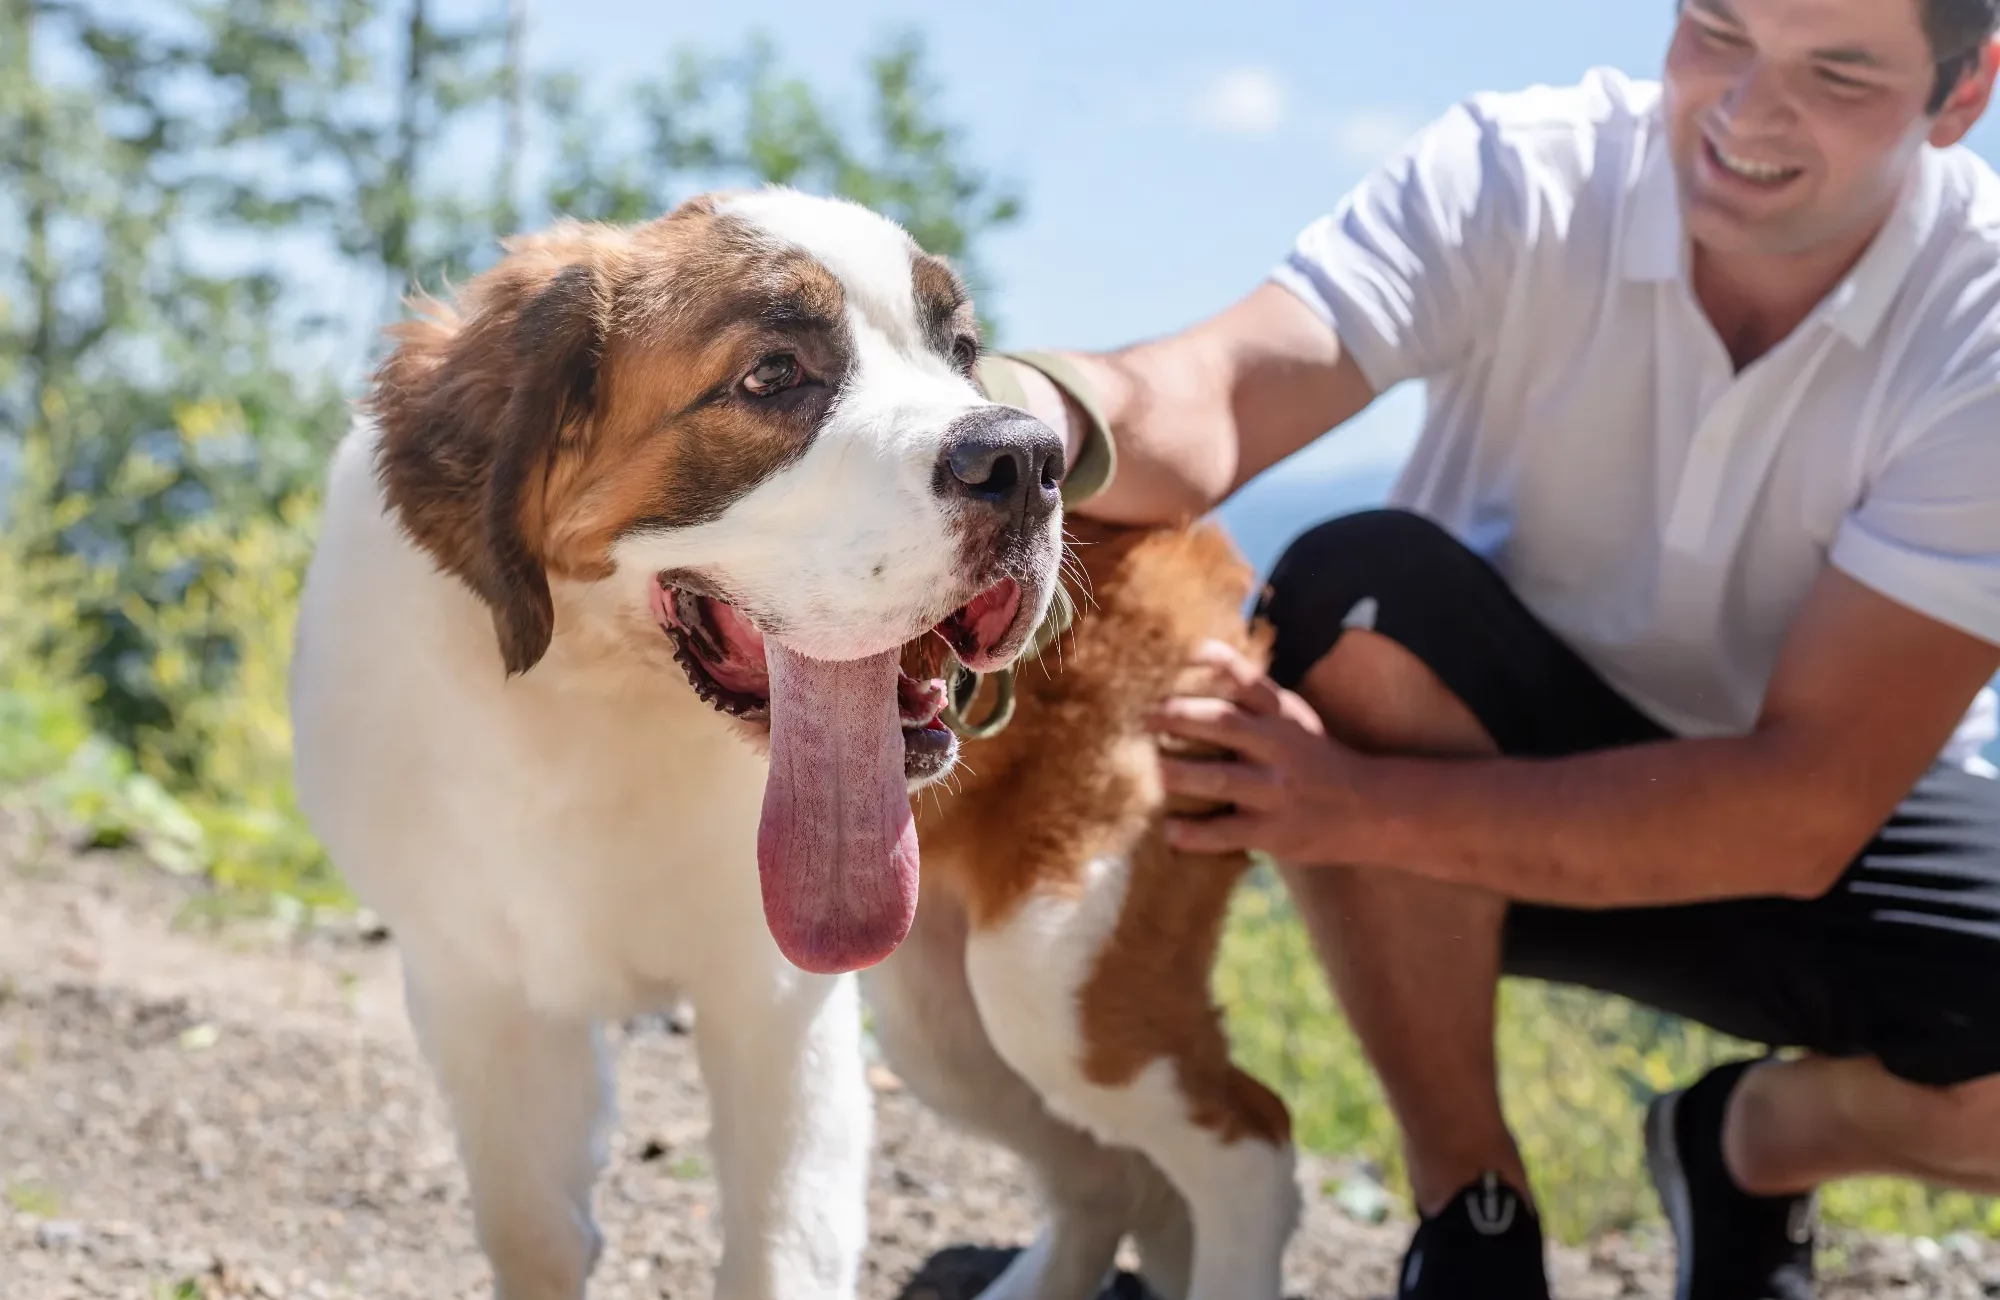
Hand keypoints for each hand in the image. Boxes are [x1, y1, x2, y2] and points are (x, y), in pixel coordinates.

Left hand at [1147, 639, 1364, 863]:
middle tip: (1144, 716)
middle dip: (1181, 717)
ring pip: (1220, 780)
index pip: (1247, 680)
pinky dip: (1195, 833)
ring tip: (1147, 771)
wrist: (1372, 810)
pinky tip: (1169, 829)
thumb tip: (1197, 665)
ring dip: (1179, 774)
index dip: (1216, 663)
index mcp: (1281, 715)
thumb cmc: (1315, 759)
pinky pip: (1226, 833)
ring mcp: (1275, 791)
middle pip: (1224, 724)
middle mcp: (1279, 747)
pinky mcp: (1273, 832)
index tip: (1184, 653)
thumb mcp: (1294, 718)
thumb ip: (1254, 698)